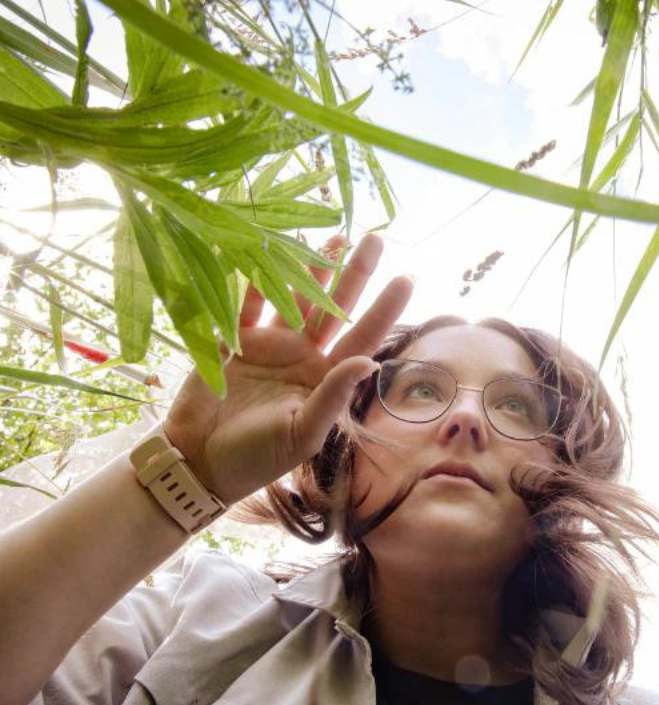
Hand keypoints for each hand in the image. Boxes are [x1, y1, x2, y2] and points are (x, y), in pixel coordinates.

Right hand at [161, 235, 412, 505]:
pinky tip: (269, 248)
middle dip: (354, 275)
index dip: (384, 310)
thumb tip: (370, 362)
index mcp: (324, 379)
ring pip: (295, 297)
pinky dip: (256, 279)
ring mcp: (269, 345)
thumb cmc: (256, 458)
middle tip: (375, 239)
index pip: (362, 338)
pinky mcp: (234, 340)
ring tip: (334, 235)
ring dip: (312, 268)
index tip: (407, 278)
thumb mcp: (302, 434)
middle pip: (334, 309)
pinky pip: (248, 304)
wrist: (199, 463)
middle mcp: (302, 356)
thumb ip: (333, 398)